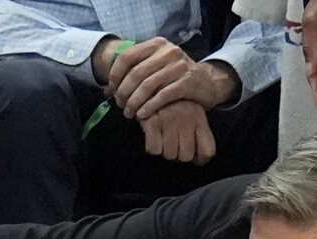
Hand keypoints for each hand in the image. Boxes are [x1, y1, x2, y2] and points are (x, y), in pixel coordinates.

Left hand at [106, 37, 238, 117]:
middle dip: (124, 92)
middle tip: (121, 106)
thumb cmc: (176, 77)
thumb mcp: (157, 66)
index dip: (115, 75)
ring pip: (148, 85)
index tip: (112, 90)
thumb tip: (108, 89)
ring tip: (129, 113)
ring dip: (134, 102)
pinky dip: (150, 106)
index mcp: (156, 44)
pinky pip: (163, 95)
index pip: (127, 56)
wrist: (207, 82)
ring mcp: (179, 66)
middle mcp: (168, 51)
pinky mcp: (187, 81)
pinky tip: (142, 115)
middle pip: (136, 73)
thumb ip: (136, 72)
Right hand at [140, 101, 215, 164]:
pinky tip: (152, 136)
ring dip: (164, 151)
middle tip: (172, 144)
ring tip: (162, 137)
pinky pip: (154, 149)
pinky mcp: (152, 121)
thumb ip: (198, 135)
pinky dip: (152, 147)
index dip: (200, 160)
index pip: (207, 151)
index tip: (193, 157)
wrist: (151, 85)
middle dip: (178, 155)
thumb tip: (199, 161)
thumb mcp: (191, 115)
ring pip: (169, 155)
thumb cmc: (173, 106)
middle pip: (186, 156)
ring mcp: (170, 120)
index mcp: (199, 119)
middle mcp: (187, 119)